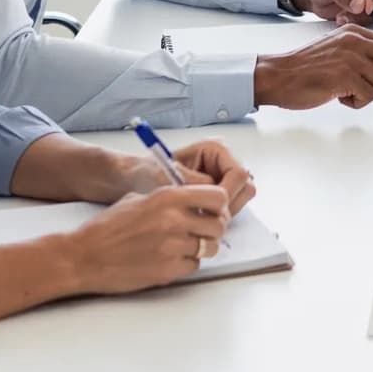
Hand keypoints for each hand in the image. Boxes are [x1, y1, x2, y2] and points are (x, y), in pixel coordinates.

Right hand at [63, 185, 232, 294]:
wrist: (82, 257)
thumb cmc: (106, 228)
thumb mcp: (138, 199)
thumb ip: (169, 199)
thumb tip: (194, 201)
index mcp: (167, 197)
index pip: (217, 196)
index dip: (218, 205)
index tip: (211, 210)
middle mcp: (174, 220)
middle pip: (219, 224)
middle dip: (212, 229)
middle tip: (200, 232)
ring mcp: (172, 246)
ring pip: (209, 247)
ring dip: (201, 248)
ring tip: (182, 247)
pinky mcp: (168, 270)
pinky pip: (194, 266)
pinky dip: (186, 264)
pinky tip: (169, 259)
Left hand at [114, 142, 251, 213]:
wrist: (129, 181)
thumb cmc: (145, 173)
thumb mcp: (168, 177)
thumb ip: (195, 184)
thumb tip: (217, 196)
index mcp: (215, 150)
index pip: (239, 174)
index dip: (228, 193)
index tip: (209, 208)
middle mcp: (222, 163)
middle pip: (243, 188)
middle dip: (227, 205)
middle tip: (203, 217)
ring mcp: (220, 180)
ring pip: (238, 201)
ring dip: (221, 213)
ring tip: (196, 219)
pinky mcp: (214, 196)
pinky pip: (227, 210)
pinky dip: (215, 218)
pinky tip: (195, 221)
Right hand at [253, 23, 372, 110]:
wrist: (277, 76)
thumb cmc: (306, 69)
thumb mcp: (339, 57)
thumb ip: (365, 59)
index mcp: (354, 33)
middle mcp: (355, 41)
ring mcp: (351, 57)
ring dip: (367, 95)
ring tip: (344, 91)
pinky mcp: (345, 75)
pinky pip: (367, 96)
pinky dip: (355, 102)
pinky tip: (338, 96)